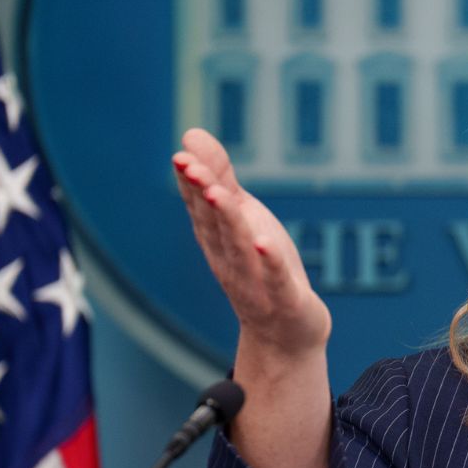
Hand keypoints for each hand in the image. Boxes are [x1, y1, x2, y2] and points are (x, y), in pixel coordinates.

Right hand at [172, 128, 330, 358]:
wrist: (285, 334)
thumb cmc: (261, 267)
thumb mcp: (243, 216)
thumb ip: (220, 177)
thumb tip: (190, 133)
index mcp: (218, 239)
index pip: (200, 207)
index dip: (192, 182)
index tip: (181, 155)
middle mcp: (229, 259)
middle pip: (214, 224)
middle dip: (202, 195)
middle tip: (190, 166)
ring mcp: (255, 282)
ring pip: (239, 248)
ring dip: (228, 221)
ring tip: (219, 194)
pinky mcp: (284, 300)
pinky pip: (276, 280)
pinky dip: (269, 261)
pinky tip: (263, 242)